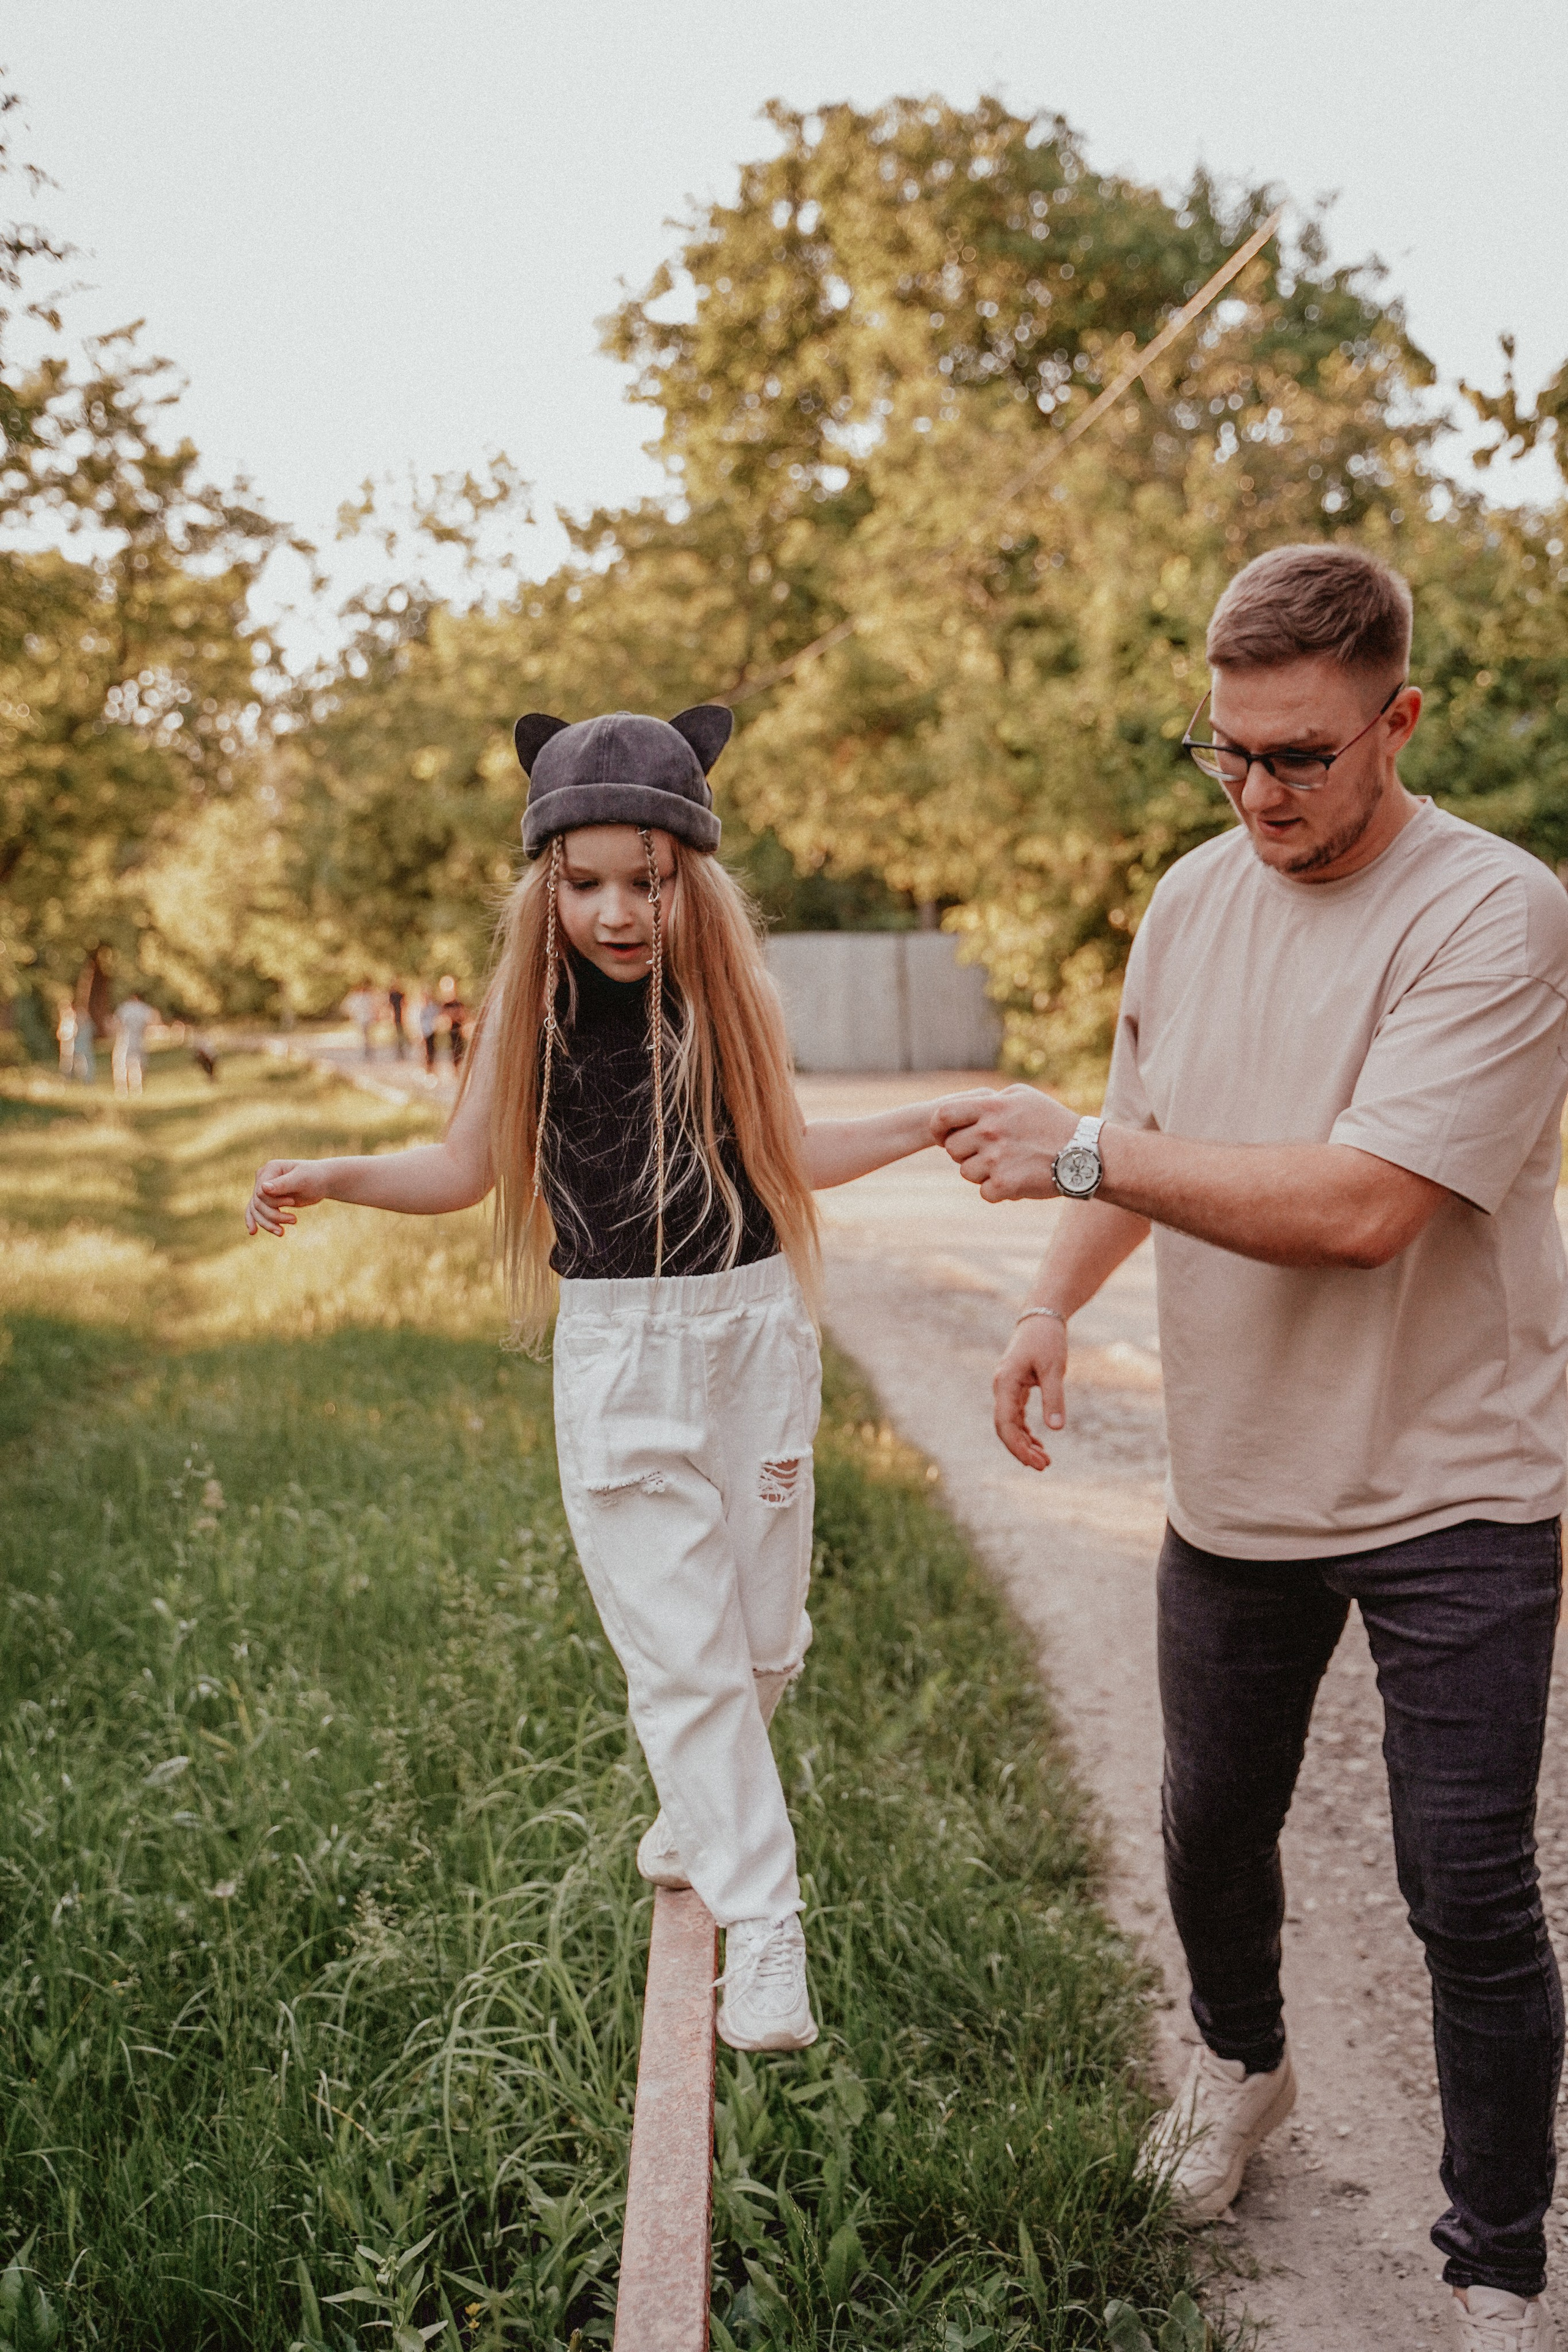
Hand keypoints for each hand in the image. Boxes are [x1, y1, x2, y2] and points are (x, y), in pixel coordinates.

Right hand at [246, 1158, 331, 1236]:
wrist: (322, 1182)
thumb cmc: (314, 1177)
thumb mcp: (301, 1179)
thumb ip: (282, 1184)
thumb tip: (263, 1188)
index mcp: (270, 1169)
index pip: (260, 1192)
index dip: (274, 1201)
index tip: (292, 1202)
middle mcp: (263, 1178)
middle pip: (258, 1203)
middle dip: (274, 1215)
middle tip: (294, 1220)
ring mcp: (264, 1190)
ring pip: (256, 1211)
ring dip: (268, 1223)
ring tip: (281, 1232)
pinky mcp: (268, 1200)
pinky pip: (256, 1212)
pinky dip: (256, 1221)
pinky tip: (253, 1232)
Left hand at [931, 1084, 1077, 1200]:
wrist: (1084, 1153)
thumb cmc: (1053, 1122)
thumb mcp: (1023, 1097)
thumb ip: (992, 1100)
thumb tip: (966, 1107)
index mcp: (991, 1108)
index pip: (944, 1116)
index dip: (938, 1128)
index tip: (943, 1136)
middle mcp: (990, 1133)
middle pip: (952, 1149)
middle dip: (965, 1153)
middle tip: (989, 1152)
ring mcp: (996, 1160)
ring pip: (966, 1173)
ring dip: (982, 1173)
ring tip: (1008, 1165)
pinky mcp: (1006, 1184)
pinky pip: (984, 1193)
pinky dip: (998, 1191)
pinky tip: (1016, 1180)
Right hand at [993, 1319, 1066, 1469]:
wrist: (1042, 1317)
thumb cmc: (1047, 1339)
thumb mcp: (1054, 1369)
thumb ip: (1054, 1398)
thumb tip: (1056, 1429)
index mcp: (1005, 1383)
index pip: (1006, 1424)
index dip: (1018, 1447)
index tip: (1035, 1463)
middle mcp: (1002, 1388)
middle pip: (1005, 1428)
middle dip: (1021, 1449)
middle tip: (1043, 1466)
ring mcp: (1007, 1388)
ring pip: (1010, 1424)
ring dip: (1024, 1443)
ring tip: (1044, 1460)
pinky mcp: (1016, 1387)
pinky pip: (1016, 1416)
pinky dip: (1026, 1431)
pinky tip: (1039, 1443)